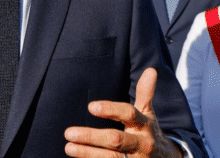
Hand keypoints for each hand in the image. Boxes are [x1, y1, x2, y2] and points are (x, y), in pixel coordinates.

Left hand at [64, 68, 182, 157]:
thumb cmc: (149, 133)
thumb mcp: (149, 114)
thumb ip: (146, 93)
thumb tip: (150, 70)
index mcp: (145, 125)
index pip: (129, 114)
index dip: (111, 110)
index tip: (91, 106)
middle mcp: (142, 144)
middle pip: (116, 139)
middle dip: (92, 137)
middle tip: (69, 132)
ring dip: (88, 153)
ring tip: (69, 147)